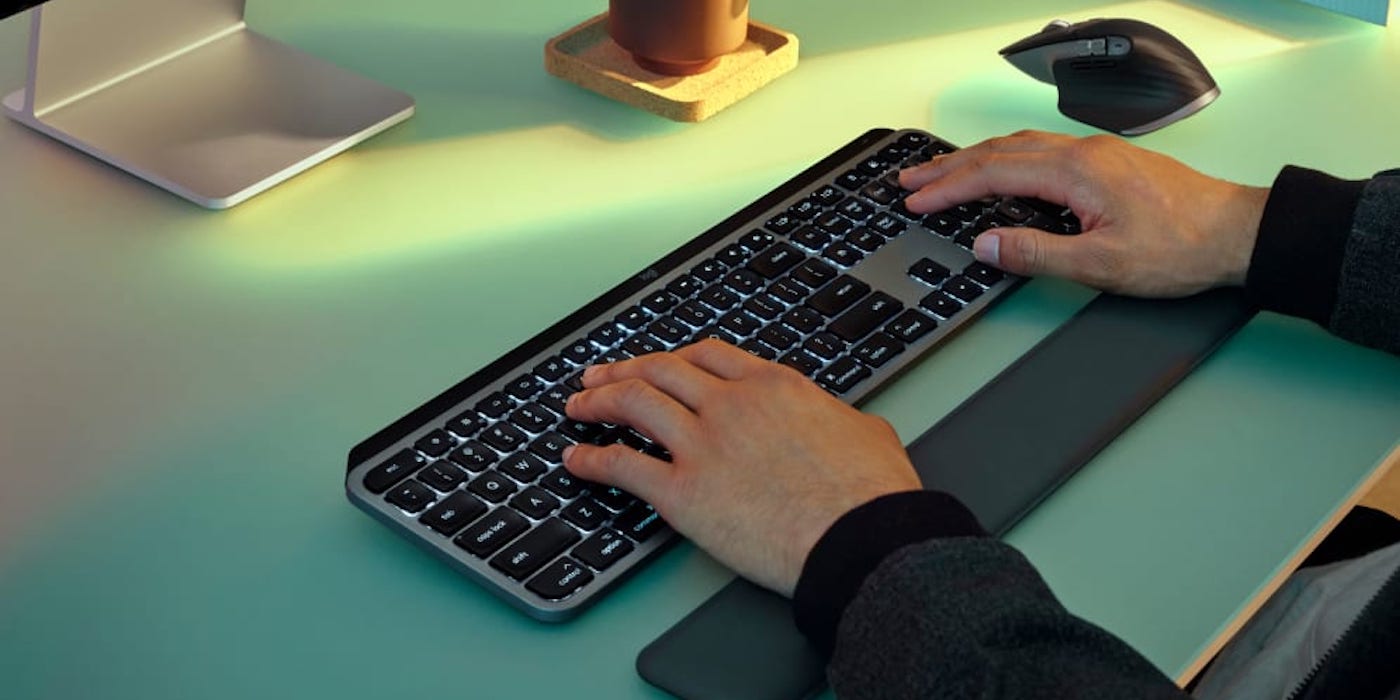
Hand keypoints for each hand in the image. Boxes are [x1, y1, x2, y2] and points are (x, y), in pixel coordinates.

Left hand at [562, 340, 921, 595]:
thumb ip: (840, 419)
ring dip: (598, 401)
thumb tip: (844, 423)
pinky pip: (622, 466)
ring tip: (577, 407)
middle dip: (623, 370)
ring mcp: (703, 445)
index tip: (659, 364)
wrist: (861, 539)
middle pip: (661, 370)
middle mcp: (731, 405)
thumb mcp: (867, 432)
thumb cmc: (871, 495)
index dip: (674, 357)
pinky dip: (591, 460)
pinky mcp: (683, 493)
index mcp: (774, 386)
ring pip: (633, 403)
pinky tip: (576, 461)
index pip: (708, 355)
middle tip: (600, 376)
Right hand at [899, 130, 1270, 297]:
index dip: (948, 188)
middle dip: (949, 168)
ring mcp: (1097, 154)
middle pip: (999, 152)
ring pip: (1020, 146)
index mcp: (1075, 172)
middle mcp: (1083, 153)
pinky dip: (1007, 158)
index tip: (916, 201)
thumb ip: (1037, 253)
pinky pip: (1041, 150)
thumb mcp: (1101, 264)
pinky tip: (1003, 169)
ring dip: (976, 160)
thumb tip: (986, 245)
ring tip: (944, 173)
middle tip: (910, 181)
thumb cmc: (1181, 249)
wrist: (1238, 234)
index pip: (993, 174)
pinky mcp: (1108, 163)